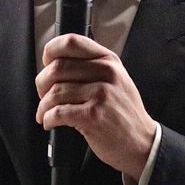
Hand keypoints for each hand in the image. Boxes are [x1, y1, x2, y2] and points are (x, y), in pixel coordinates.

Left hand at [34, 33, 155, 180]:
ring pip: (55, 91)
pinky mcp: (94, 116)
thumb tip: (54, 65)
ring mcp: (101, 94)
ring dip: (43, 105)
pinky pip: (58, 112)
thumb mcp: (116, 80)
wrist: (142, 142)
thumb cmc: (123, 113)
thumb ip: (92, 68)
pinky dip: (48, 118)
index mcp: (109, 60)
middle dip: (42, 84)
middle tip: (43, 96)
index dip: (51, 51)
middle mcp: (106, 73)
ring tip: (45, 113)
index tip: (47, 64)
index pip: (71, 42)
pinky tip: (49, 122)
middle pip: (57, 68)